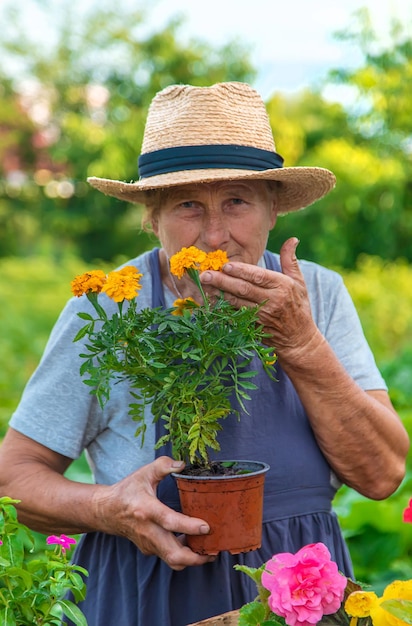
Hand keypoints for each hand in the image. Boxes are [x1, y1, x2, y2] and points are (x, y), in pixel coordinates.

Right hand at [94, 456, 213, 569]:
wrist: (106, 511)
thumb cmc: (127, 491)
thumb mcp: (144, 473)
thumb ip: (163, 465)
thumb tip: (182, 464)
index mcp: (147, 510)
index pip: (170, 522)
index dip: (189, 527)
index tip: (206, 527)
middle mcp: (148, 531)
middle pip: (174, 554)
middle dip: (196, 557)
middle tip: (214, 550)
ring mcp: (148, 544)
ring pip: (173, 560)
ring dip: (192, 559)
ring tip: (208, 549)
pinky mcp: (149, 550)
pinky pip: (168, 557)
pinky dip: (183, 554)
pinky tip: (193, 542)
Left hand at [200, 237, 320, 360]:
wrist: (299, 340)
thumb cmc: (298, 307)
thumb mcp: (299, 282)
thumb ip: (290, 260)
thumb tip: (292, 239)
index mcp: (283, 286)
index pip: (258, 276)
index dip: (241, 271)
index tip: (225, 265)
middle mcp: (272, 301)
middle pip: (244, 289)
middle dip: (223, 281)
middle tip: (205, 274)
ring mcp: (262, 316)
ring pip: (237, 303)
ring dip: (219, 294)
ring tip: (204, 286)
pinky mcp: (253, 327)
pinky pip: (235, 315)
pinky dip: (222, 308)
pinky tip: (210, 302)